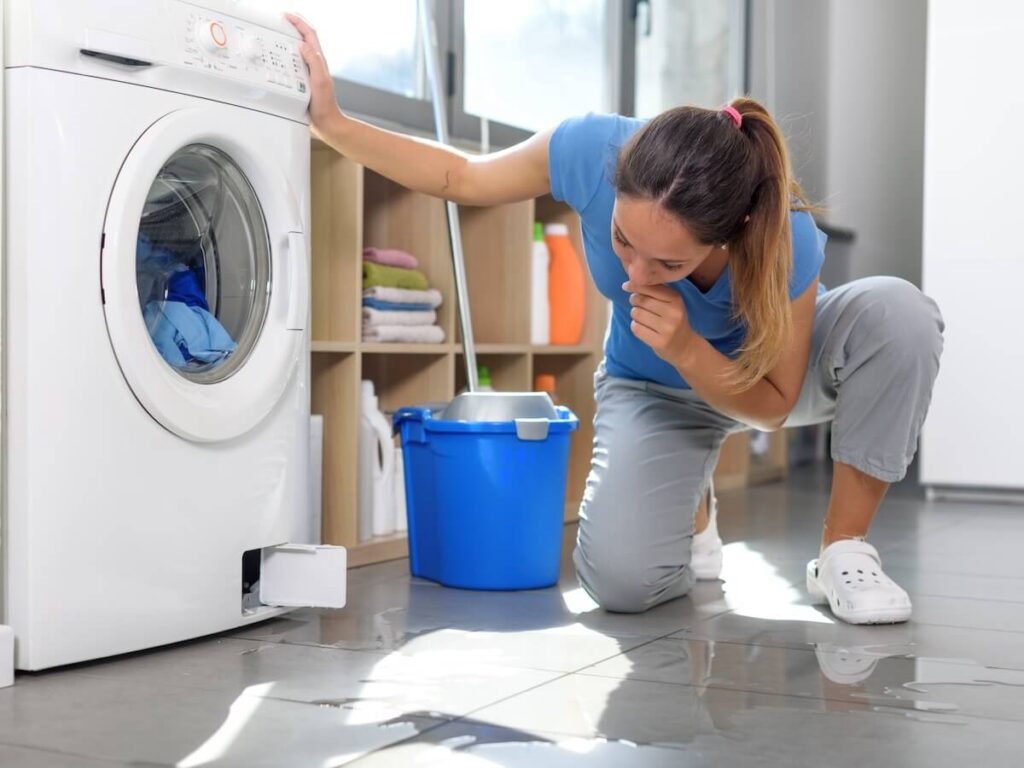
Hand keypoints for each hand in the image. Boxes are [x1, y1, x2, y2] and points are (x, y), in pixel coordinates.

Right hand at [285, 13, 342, 136]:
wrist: (327, 123)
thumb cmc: (325, 105)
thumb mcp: (319, 81)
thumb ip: (313, 62)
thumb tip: (303, 45)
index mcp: (319, 61)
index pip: (310, 35)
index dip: (299, 22)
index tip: (287, 15)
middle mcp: (315, 64)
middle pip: (305, 38)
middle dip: (295, 26)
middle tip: (282, 19)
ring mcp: (309, 72)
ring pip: (300, 50)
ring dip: (291, 39)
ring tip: (279, 33)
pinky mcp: (304, 81)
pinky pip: (295, 63)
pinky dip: (287, 55)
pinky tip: (280, 58)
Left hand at [625, 281, 696, 367]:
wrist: (685, 346)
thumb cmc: (672, 319)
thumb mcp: (670, 302)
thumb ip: (653, 291)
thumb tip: (628, 283)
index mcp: (676, 298)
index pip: (650, 287)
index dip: (635, 285)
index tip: (625, 286)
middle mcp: (673, 312)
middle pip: (640, 300)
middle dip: (634, 301)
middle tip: (639, 306)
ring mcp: (668, 328)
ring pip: (636, 314)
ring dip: (635, 315)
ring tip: (645, 319)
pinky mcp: (660, 342)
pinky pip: (636, 328)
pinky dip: (636, 327)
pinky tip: (645, 329)